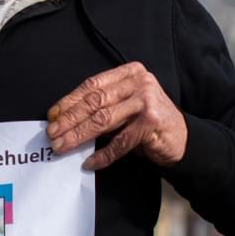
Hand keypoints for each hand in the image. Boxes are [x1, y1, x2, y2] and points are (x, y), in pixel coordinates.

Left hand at [47, 62, 186, 170]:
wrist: (183, 139)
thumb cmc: (148, 123)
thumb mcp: (125, 107)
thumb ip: (102, 107)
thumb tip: (64, 120)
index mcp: (129, 73)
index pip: (92, 85)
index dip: (69, 101)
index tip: (52, 115)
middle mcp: (139, 83)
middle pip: (95, 102)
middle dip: (69, 120)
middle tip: (52, 134)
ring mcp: (147, 101)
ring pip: (103, 120)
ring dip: (79, 136)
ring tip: (62, 146)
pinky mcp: (152, 123)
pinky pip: (120, 141)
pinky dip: (103, 154)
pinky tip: (90, 162)